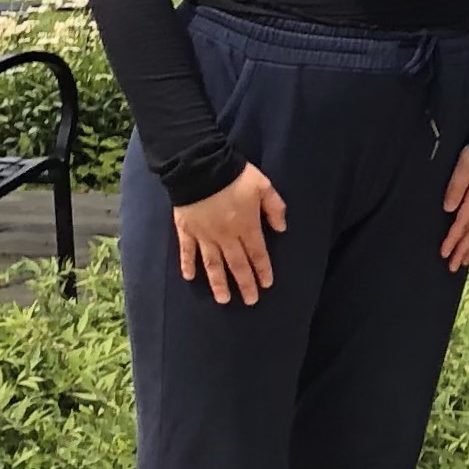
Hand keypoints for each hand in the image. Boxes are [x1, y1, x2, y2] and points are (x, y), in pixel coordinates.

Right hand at [174, 162, 284, 304]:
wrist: (199, 167)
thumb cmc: (235, 175)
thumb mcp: (264, 186)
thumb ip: (275, 208)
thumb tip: (282, 229)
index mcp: (246, 226)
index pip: (257, 253)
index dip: (263, 270)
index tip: (267, 285)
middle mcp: (225, 236)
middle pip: (237, 264)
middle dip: (245, 284)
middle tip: (251, 301)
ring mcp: (204, 235)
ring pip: (213, 264)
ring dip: (219, 283)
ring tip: (224, 299)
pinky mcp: (186, 230)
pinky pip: (187, 252)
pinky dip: (188, 265)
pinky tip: (190, 278)